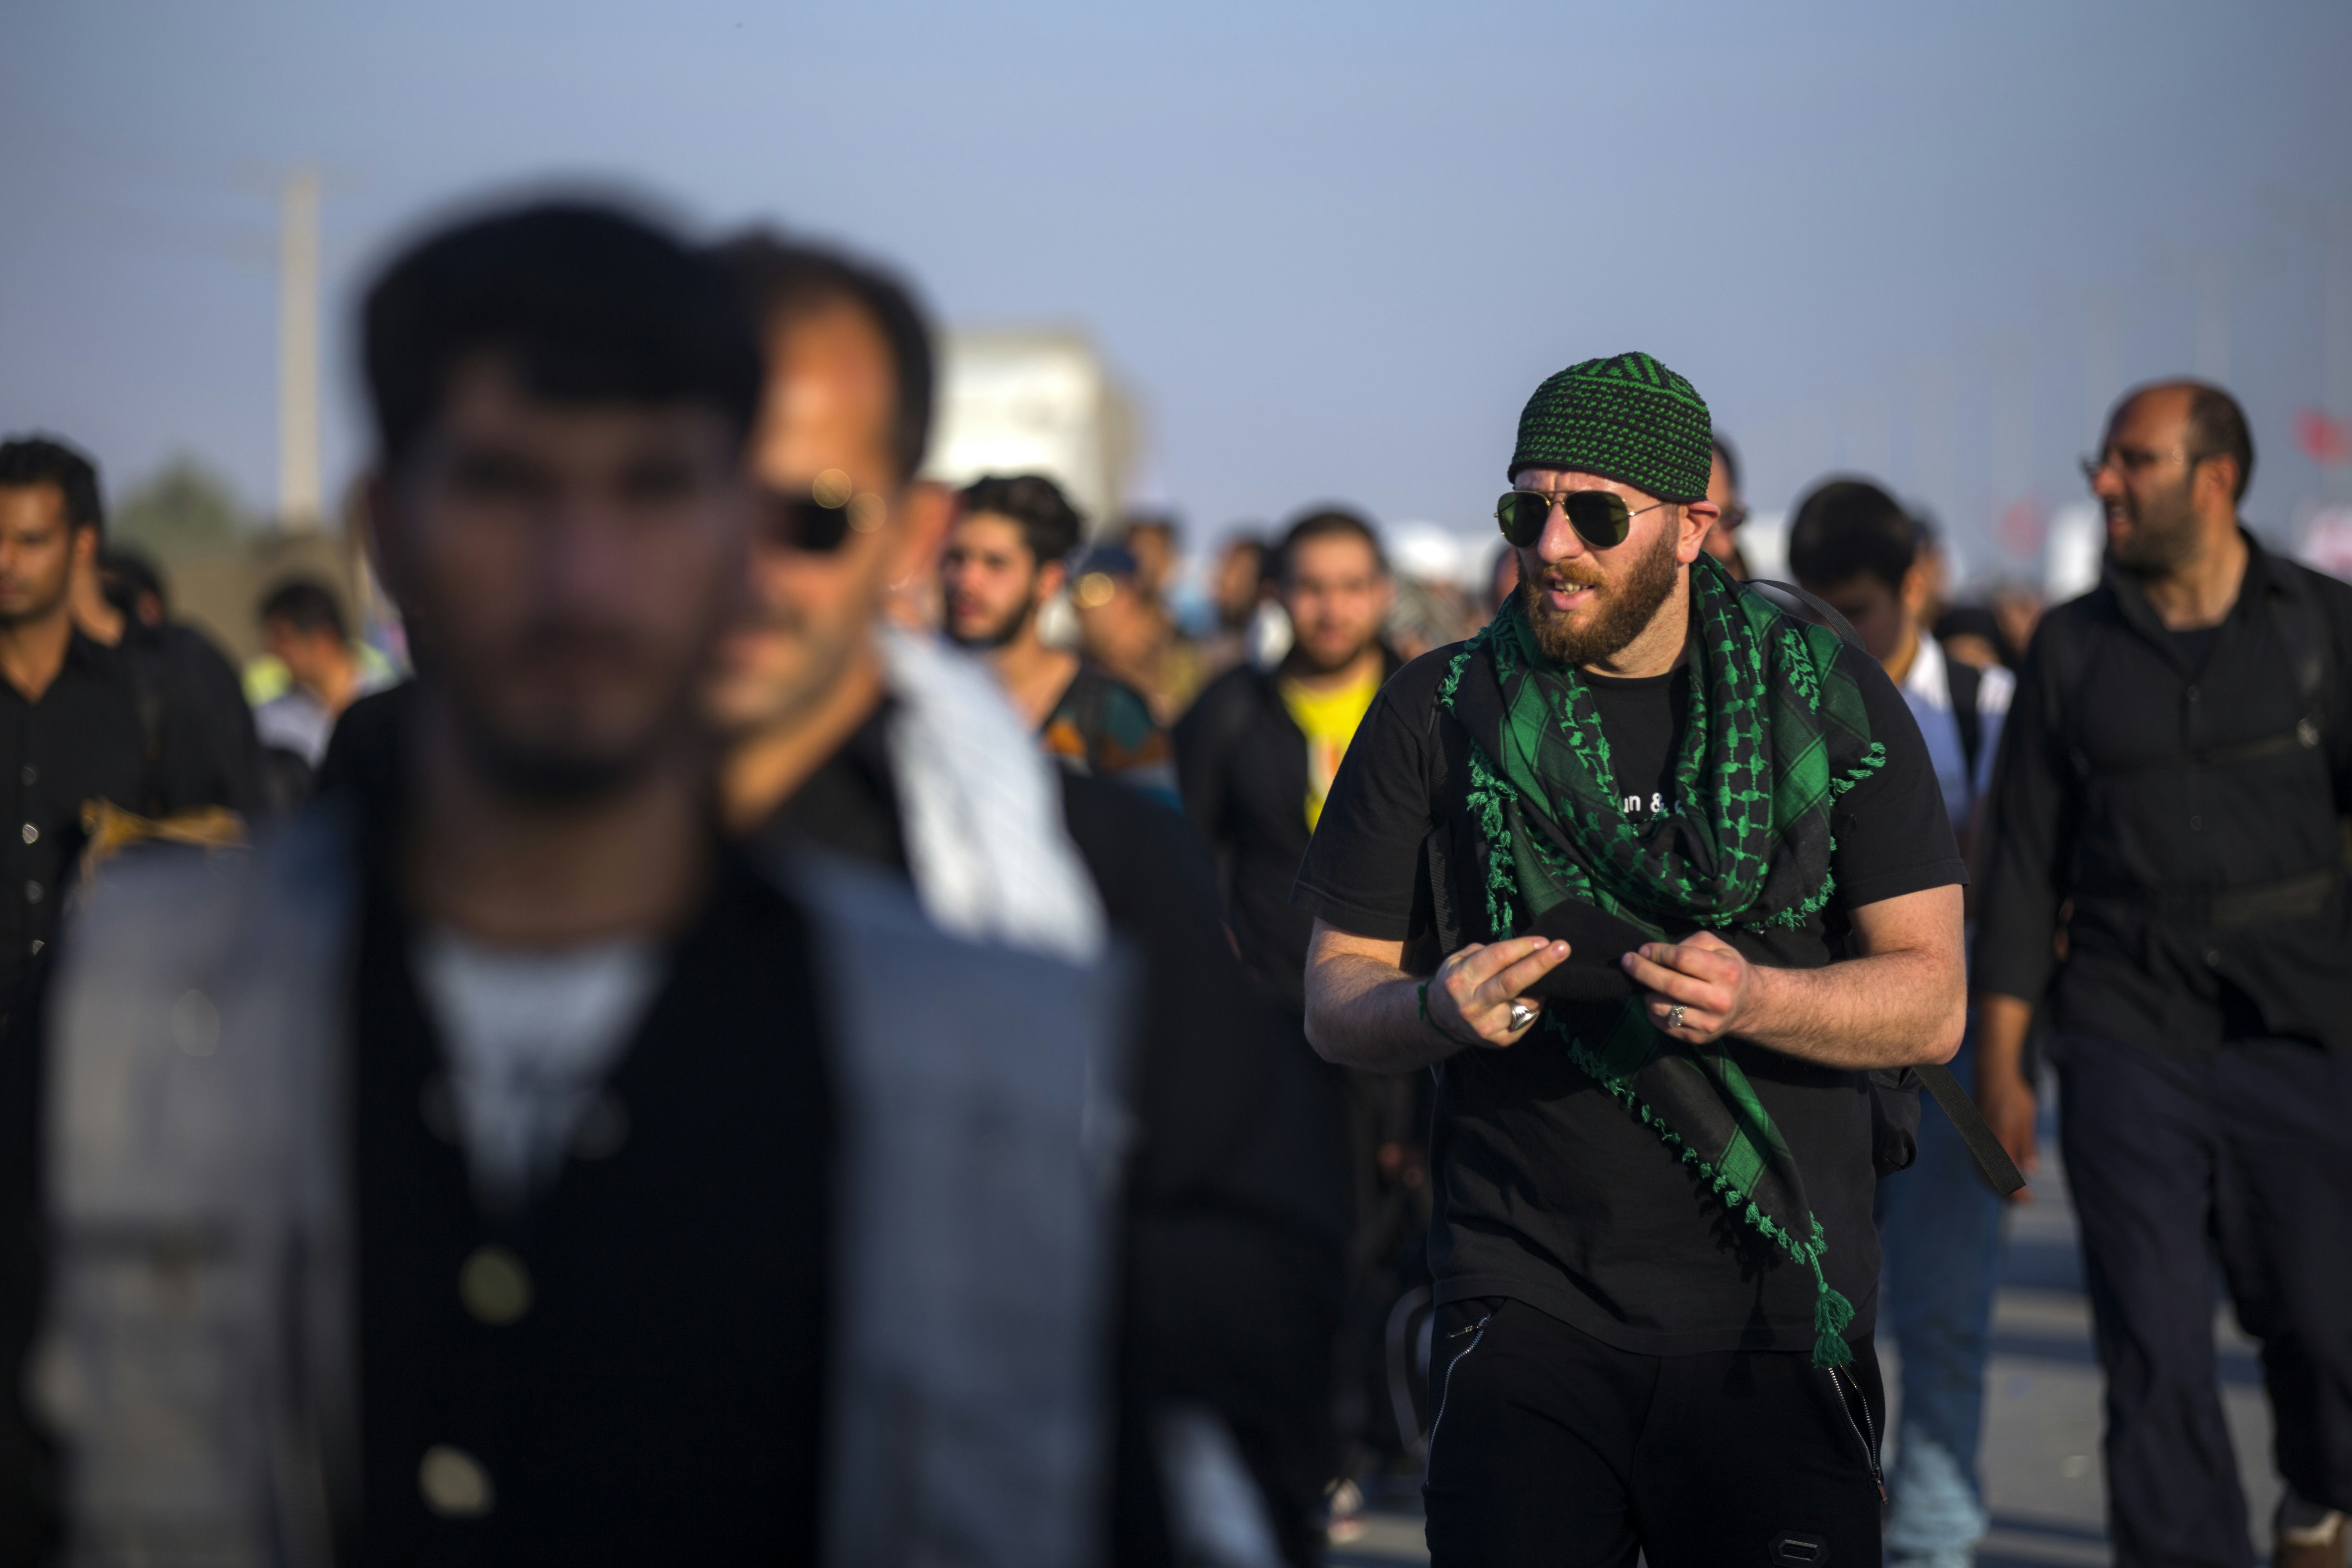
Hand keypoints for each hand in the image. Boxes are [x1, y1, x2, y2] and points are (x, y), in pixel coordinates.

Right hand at [1428, 936, 1572, 1047]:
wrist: (1441, 1021)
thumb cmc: (1456, 982)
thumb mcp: (1460, 960)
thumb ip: (1489, 953)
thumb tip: (1527, 950)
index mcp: (1461, 980)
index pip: (1497, 958)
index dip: (1523, 947)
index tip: (1544, 940)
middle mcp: (1473, 1005)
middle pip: (1512, 982)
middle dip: (1541, 963)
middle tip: (1564, 948)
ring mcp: (1488, 1026)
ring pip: (1527, 1002)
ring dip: (1538, 988)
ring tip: (1530, 983)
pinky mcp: (1502, 1040)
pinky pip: (1529, 1017)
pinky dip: (1533, 1005)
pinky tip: (1523, 1000)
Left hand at [1621, 930, 1752, 1044]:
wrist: (1747, 1004)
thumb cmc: (1726, 969)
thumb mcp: (1716, 946)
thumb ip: (1687, 944)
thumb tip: (1652, 953)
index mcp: (1726, 972)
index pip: (1682, 959)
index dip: (1658, 953)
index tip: (1643, 950)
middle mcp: (1719, 1000)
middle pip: (1670, 985)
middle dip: (1642, 971)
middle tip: (1627, 961)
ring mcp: (1708, 1023)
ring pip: (1662, 1007)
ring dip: (1647, 993)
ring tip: (1649, 984)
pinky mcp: (1697, 1038)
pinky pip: (1663, 1024)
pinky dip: (1653, 1010)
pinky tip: (1658, 999)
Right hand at [1975, 1062, 2038, 1203]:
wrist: (1993, 1073)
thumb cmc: (2014, 1094)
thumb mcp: (2027, 1119)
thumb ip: (2027, 1145)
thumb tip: (2030, 1171)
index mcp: (1999, 1138)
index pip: (2004, 1174)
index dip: (2015, 1192)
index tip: (2028, 1200)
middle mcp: (1984, 1141)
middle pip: (1989, 1177)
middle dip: (2006, 1193)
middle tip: (2024, 1201)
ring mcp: (1977, 1139)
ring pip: (1982, 1171)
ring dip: (1997, 1185)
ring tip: (2015, 1192)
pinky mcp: (1975, 1136)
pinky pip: (1979, 1162)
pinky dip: (1990, 1174)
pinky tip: (2003, 1175)